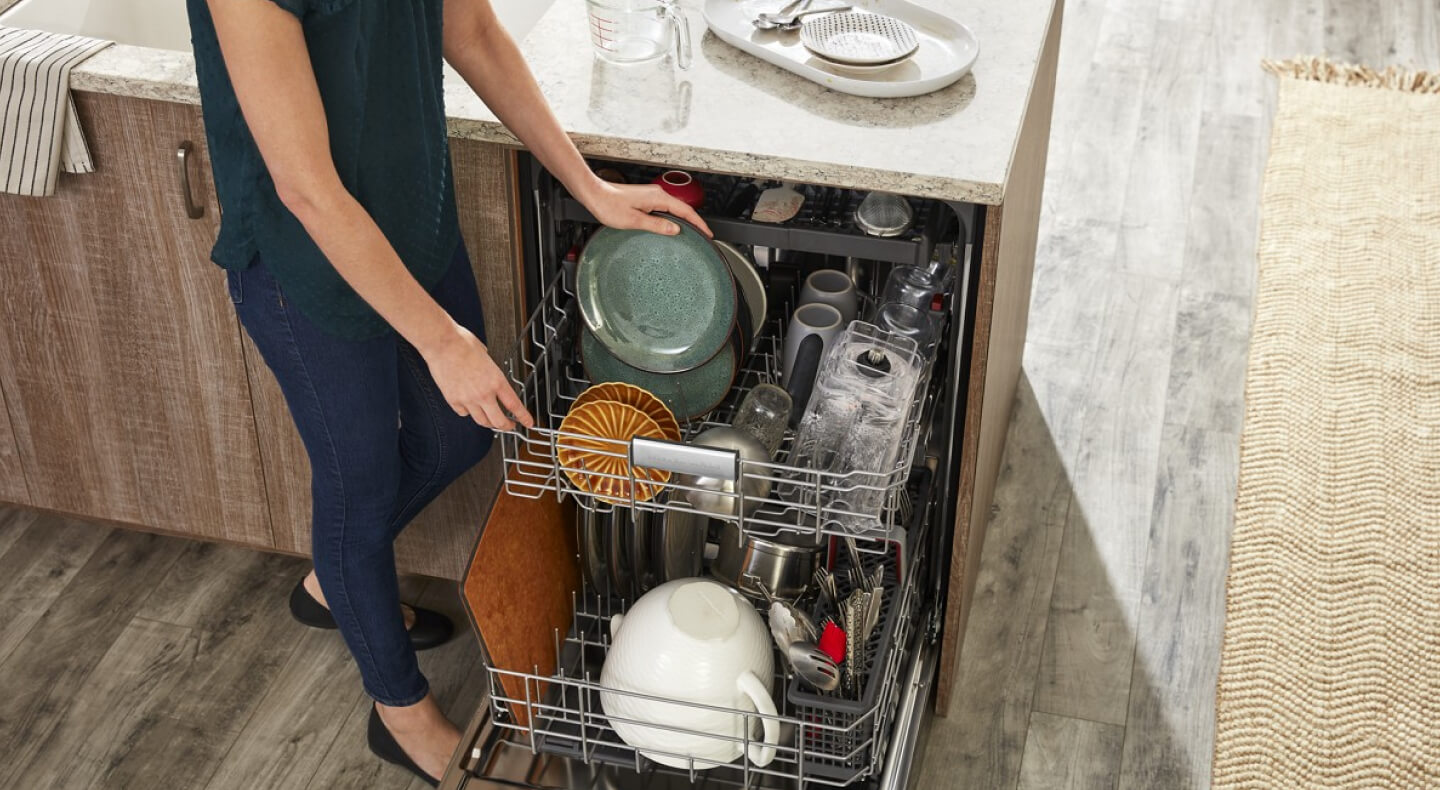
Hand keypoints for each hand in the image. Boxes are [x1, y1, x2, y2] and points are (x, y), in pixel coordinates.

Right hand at [422, 323, 534, 430]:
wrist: (442, 343)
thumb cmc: (462, 343)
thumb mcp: (486, 354)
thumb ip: (490, 367)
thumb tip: (488, 368)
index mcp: (496, 380)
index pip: (514, 405)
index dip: (523, 417)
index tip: (528, 422)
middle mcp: (483, 393)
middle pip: (498, 421)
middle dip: (506, 426)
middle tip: (509, 426)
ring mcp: (467, 399)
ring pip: (481, 421)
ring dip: (488, 422)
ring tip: (490, 420)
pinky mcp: (453, 400)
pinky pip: (463, 413)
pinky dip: (468, 413)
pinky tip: (469, 408)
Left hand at [577, 180, 712, 237]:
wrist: (594, 194)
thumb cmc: (609, 205)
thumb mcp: (634, 220)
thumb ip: (656, 225)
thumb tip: (675, 230)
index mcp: (658, 198)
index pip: (686, 211)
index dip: (699, 223)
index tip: (708, 233)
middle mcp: (657, 194)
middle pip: (683, 209)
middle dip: (695, 222)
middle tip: (703, 236)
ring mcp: (651, 196)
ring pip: (674, 209)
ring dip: (684, 220)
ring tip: (691, 233)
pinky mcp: (645, 199)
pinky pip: (665, 208)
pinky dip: (673, 218)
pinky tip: (671, 226)